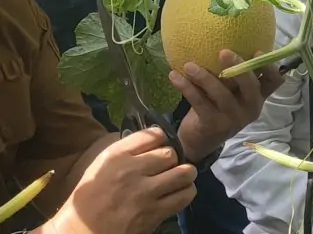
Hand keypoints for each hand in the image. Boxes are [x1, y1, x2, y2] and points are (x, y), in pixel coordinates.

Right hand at [47, 128, 196, 233]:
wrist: (80, 232)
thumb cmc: (88, 199)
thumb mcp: (101, 166)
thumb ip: (127, 151)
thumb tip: (156, 139)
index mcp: (115, 156)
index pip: (153, 134)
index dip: (162, 140)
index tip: (161, 147)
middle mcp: (131, 170)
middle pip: (171, 153)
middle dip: (174, 159)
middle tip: (170, 167)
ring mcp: (144, 193)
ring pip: (184, 172)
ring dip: (185, 175)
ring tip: (180, 179)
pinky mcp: (153, 213)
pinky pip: (184, 195)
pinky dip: (186, 193)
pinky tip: (178, 194)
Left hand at [169, 49, 283, 161]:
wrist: (200, 140)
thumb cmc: (217, 107)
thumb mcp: (232, 93)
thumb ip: (234, 76)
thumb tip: (226, 41)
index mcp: (258, 97)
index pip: (274, 82)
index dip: (269, 66)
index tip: (256, 51)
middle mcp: (250, 108)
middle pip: (250, 86)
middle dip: (238, 67)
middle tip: (223, 52)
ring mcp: (233, 118)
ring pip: (221, 94)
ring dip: (203, 77)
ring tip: (188, 65)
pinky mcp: (213, 125)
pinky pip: (200, 102)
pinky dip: (186, 87)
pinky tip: (174, 76)